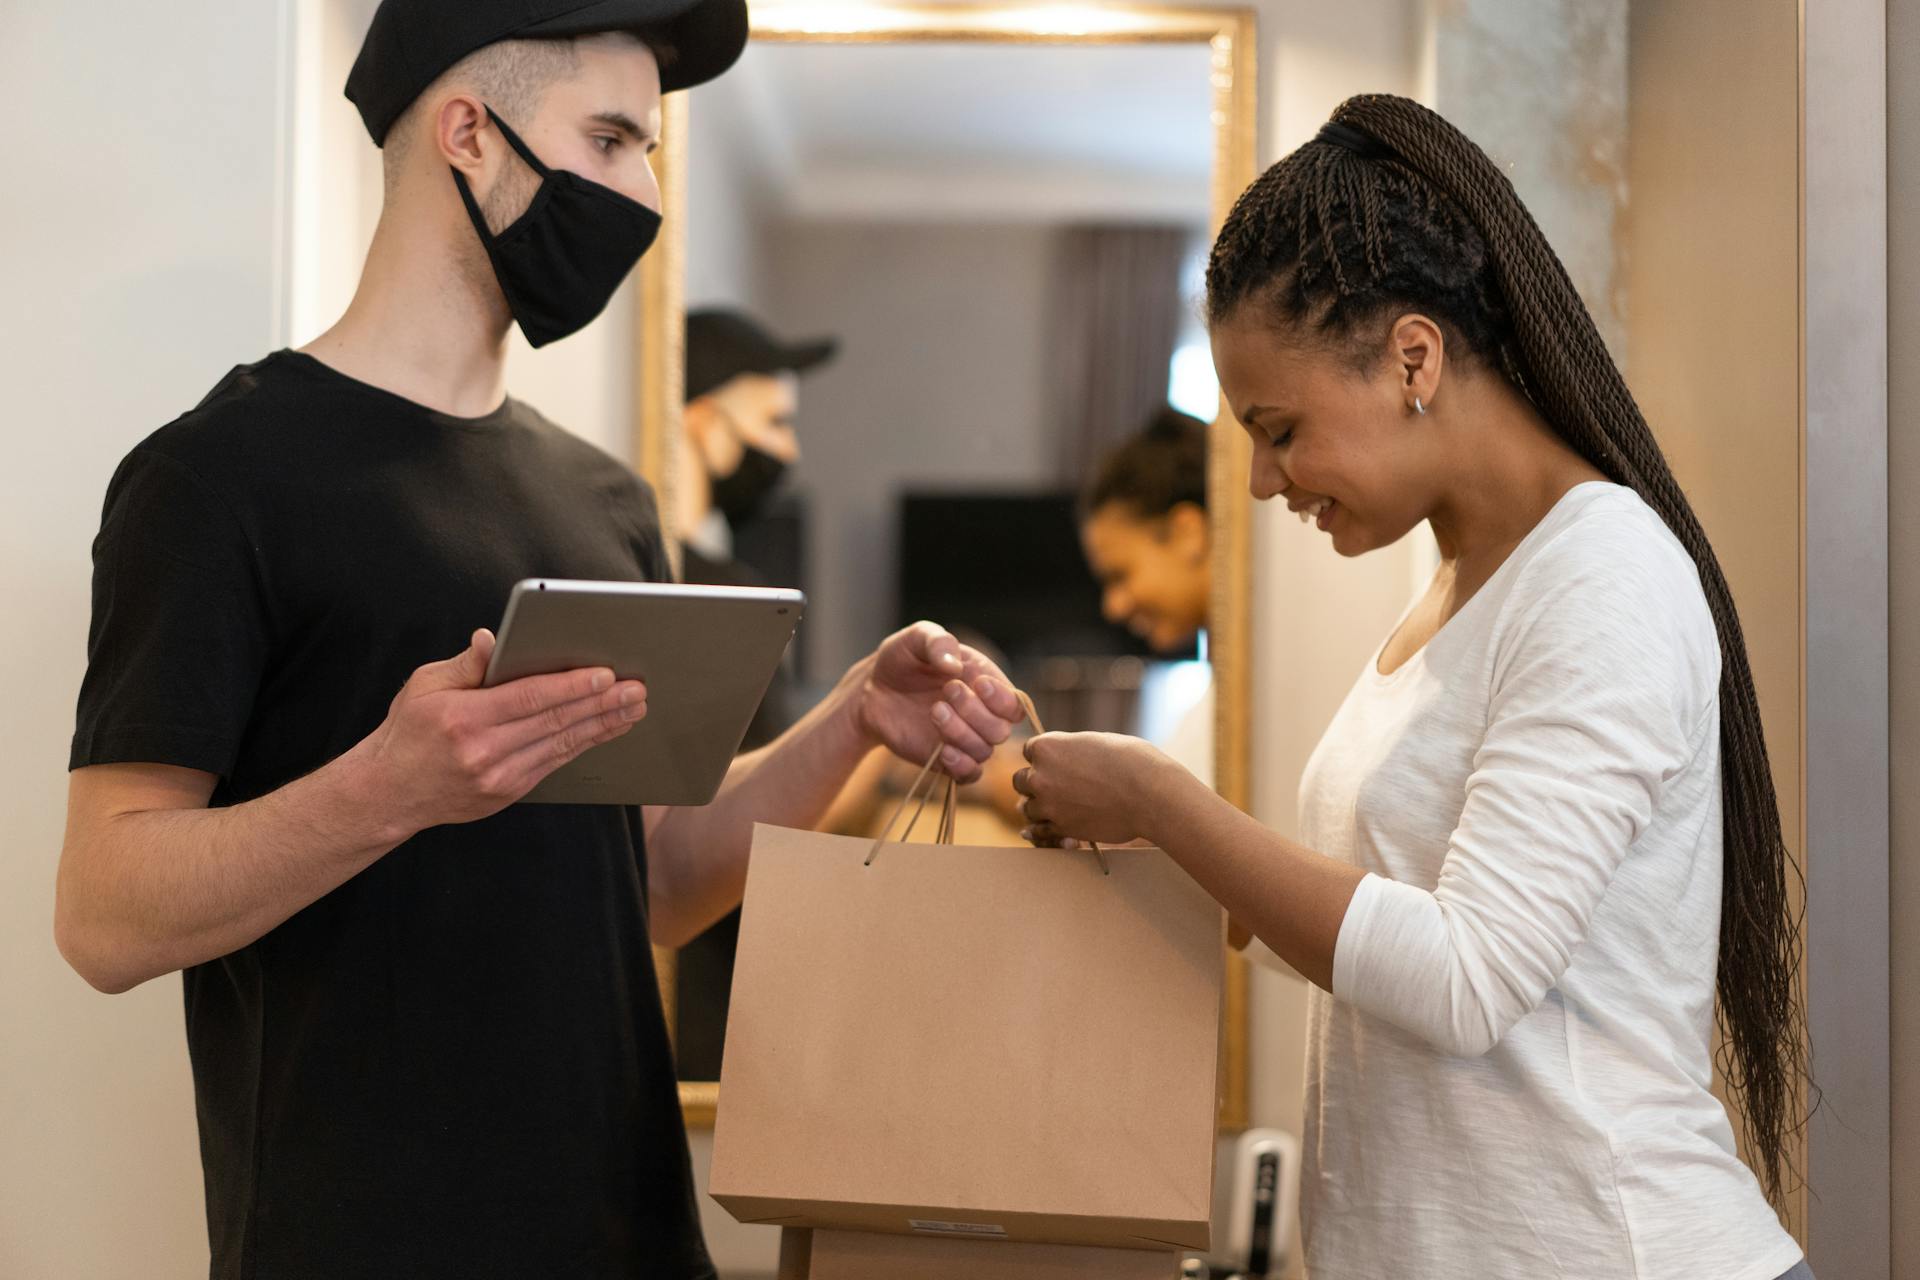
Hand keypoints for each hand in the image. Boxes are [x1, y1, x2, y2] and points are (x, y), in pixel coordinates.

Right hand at [357, 629, 648, 834]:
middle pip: (555, 722)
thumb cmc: (408, 731)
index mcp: (463, 718)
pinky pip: (554, 764)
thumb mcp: (424, 686)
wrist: (388, 792)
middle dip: (601, 704)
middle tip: (637, 690)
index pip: (529, 697)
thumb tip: (493, 639)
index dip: (572, 685)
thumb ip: (466, 663)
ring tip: (633, 708)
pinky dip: (583, 745)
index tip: (606, 674)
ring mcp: (498, 778)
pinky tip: (604, 729)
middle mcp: (483, 751)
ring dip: (602, 726)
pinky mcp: (507, 793)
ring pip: (562, 746)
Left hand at [851, 622, 1023, 783]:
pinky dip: (961, 766)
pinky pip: (969, 775)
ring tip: (935, 710)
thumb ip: (938, 641)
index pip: (1015, 705)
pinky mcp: (947, 760)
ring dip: (961, 733)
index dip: (1002, 699)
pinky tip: (942, 750)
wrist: (874, 689)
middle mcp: (982, 716)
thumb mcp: (917, 639)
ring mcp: (965, 740)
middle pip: (1000, 730)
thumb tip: (954, 665)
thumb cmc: (903, 660)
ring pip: (983, 751)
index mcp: (987, 685)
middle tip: (947, 690)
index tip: (977, 683)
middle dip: (975, 712)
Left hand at [1012, 731, 1174, 846]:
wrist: (1150, 794)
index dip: (1044, 756)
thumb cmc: (1130, 760)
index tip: (1058, 762)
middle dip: (1036, 782)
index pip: (1029, 750)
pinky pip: (1039, 831)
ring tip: (1062, 805)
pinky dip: (1044, 829)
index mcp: (1047, 747)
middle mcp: (1040, 775)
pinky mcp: (1060, 828)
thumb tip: (1064, 759)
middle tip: (1057, 785)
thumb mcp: (1094, 742)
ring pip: (1027, 807)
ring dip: (1041, 806)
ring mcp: (1048, 804)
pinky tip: (1054, 824)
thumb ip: (1070, 750)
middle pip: (1020, 780)